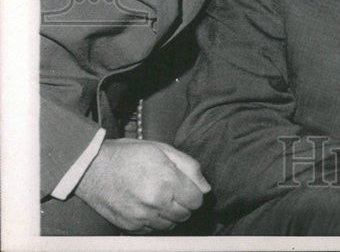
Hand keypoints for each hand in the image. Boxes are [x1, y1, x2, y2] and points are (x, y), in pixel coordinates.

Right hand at [74, 139, 210, 232]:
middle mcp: (155, 203)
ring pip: (171, 224)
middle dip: (184, 203)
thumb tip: (205, 187)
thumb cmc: (129, 155)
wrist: (93, 168)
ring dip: (170, 214)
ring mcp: (142, 217)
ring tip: (160, 197)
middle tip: (173, 190)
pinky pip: (153, 230)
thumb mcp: (164, 150)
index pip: (197, 200)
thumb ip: (189, 168)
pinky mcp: (130, 226)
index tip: (187, 186)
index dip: (195, 192)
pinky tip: (148, 206)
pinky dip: (155, 221)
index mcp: (167, 182)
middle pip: (186, 214)